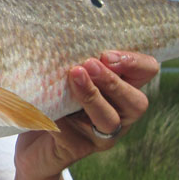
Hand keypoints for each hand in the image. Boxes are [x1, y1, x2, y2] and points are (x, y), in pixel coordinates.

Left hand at [14, 51, 158, 178]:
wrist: (31, 137)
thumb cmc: (53, 94)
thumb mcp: (67, 70)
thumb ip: (77, 57)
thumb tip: (67, 31)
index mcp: (122, 87)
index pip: (147, 70)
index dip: (135, 61)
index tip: (106, 54)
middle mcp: (119, 113)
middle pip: (137, 101)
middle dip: (114, 80)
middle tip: (90, 63)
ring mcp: (100, 134)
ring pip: (109, 119)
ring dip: (93, 95)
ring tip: (75, 75)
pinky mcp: (78, 148)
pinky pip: (76, 134)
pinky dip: (62, 116)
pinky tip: (50, 104)